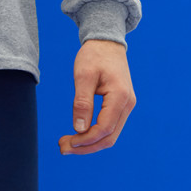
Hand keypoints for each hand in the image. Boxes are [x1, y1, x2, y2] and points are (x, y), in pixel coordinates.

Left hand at [59, 39, 135, 154]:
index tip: (66, 142)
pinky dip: (95, 133)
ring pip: (110, 134)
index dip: (85, 140)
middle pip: (109, 137)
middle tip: (63, 148)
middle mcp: (127, 104)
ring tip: (68, 143)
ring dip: (90, 142)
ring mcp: (126, 105)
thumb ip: (82, 102)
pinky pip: (110, 125)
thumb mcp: (84, 75)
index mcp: (120, 97)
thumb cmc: (94, 55)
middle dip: (86, 146)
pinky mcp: (121, 104)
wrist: (106, 42)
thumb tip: (79, 129)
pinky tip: (80, 134)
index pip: (104, 129)